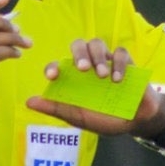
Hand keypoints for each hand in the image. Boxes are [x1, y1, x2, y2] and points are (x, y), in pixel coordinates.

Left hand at [25, 38, 164, 136]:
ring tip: (100, 75)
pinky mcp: (126, 62)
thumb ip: (57, 109)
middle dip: (78, 54)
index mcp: (74, 78)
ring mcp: (107, 61)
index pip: (59, 65)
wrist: (135, 122)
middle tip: (82, 69)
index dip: (53, 67)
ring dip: (97, 56)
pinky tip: (117, 80)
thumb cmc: (104, 119)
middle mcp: (88, 65)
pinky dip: (118, 64)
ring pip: (97, 43)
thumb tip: (29, 102)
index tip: (53, 76)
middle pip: (78, 45)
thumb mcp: (79, 117)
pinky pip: (120, 53)